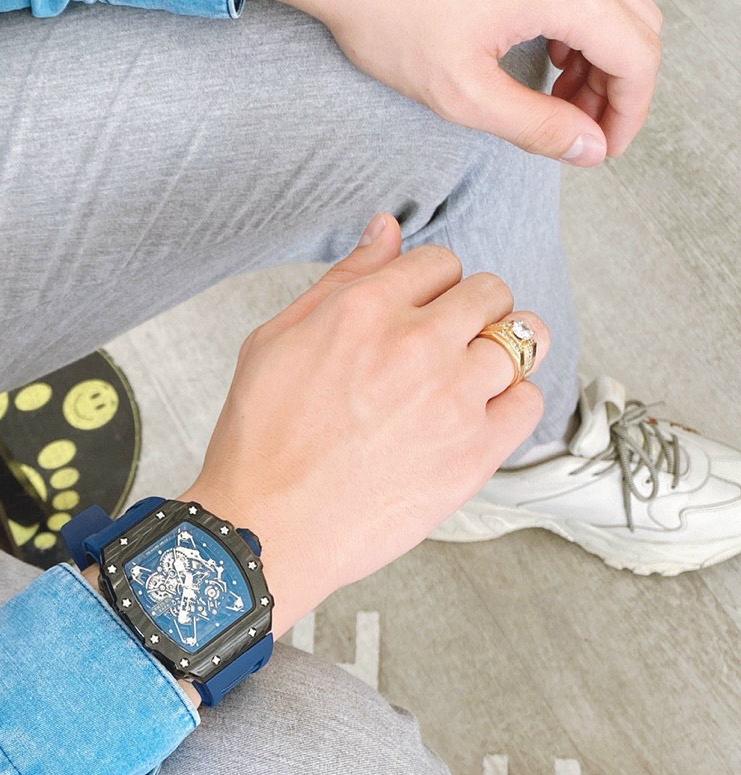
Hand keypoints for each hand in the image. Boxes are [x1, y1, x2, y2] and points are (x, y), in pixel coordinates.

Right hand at [181, 214, 549, 635]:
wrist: (265, 529)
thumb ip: (342, 280)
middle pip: (490, 292)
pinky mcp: (473, 454)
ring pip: (523, 339)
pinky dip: (511, 403)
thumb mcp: (276, 341)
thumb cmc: (260, 443)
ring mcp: (452, 400)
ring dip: (501, 352)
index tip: (419, 313)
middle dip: (471, 312)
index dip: (430, 287)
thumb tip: (388, 229)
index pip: (439, 262)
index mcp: (365, 310)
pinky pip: (529, 403)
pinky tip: (476, 418)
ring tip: (466, 381)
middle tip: (443, 347)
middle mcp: (417, 345)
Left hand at [281, 0, 661, 164]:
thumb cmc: (392, 21)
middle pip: (637, 28)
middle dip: (617, 89)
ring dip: (600, 62)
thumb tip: (589, 148)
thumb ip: (534, 125)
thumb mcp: (463, 93)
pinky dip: (580, 33)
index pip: (637, 53)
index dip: (630, 110)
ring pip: (616, 10)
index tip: (605, 151)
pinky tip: (549, 63)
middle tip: (582, 136)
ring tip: (559, 106)